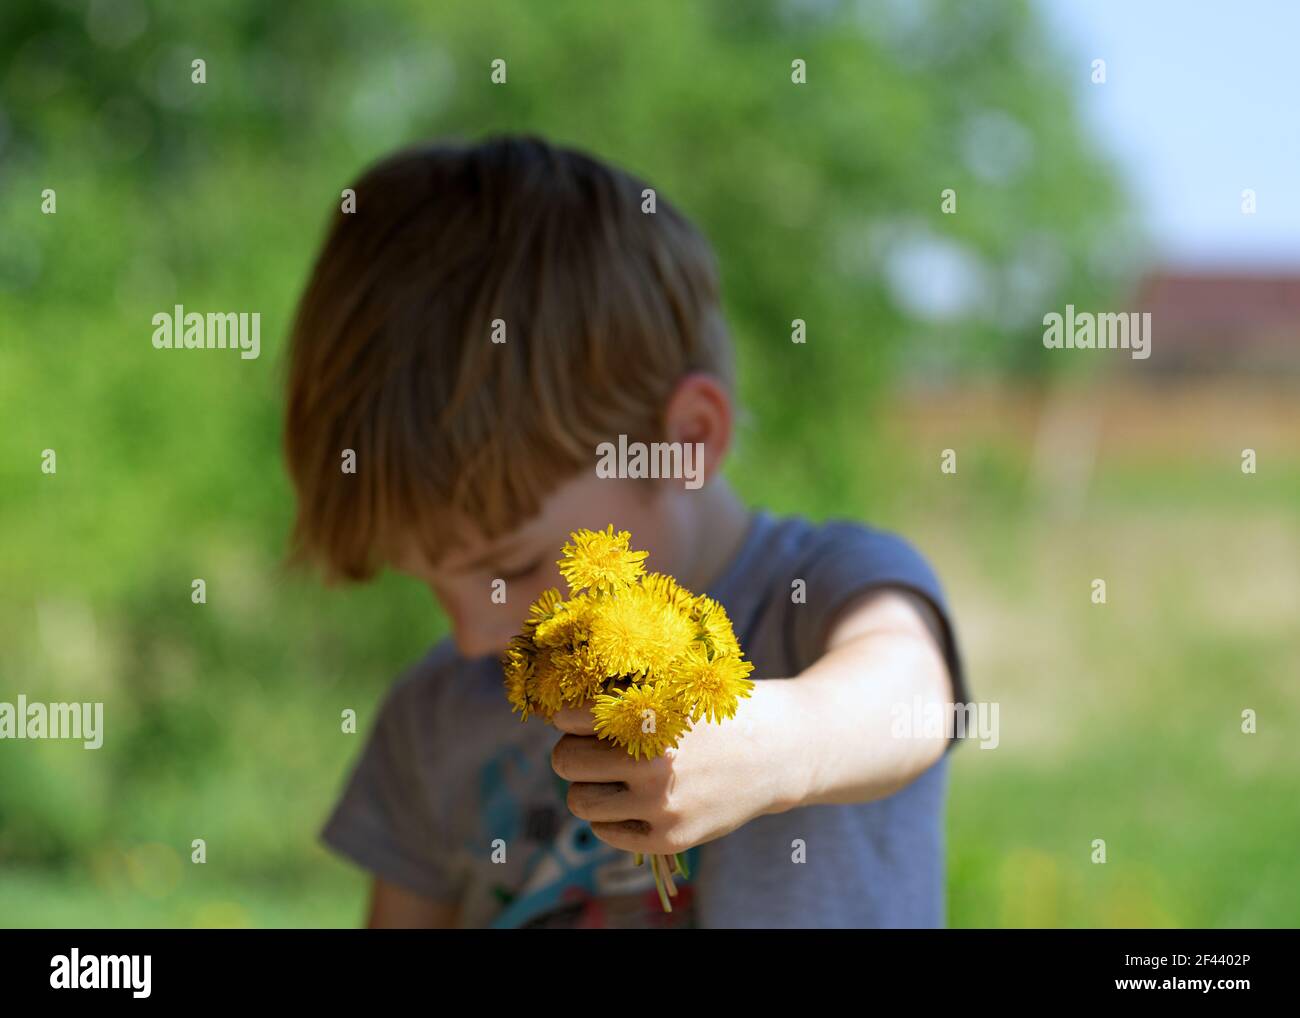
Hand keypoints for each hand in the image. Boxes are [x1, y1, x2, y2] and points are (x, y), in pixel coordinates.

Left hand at [547, 680, 802, 854]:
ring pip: (580, 801)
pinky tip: (628, 799)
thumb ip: (627, 697)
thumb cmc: (719, 711)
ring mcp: (661, 806)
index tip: (574, 717)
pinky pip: (606, 831)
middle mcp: (652, 763)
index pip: (571, 719)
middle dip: (571, 751)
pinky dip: (609, 815)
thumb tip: (562, 712)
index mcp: (650, 717)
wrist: (782, 749)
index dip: (568, 716)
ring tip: (605, 775)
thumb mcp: (677, 687)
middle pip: (565, 762)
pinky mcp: (671, 837)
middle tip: (586, 747)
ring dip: (586, 785)